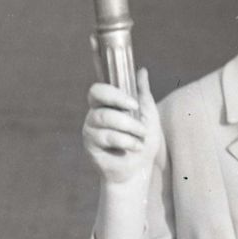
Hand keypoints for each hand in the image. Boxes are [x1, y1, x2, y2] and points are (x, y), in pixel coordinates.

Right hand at [82, 69, 160, 187]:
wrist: (140, 168)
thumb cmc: (143, 139)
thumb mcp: (147, 113)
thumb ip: (142, 92)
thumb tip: (142, 70)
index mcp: (106, 105)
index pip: (97, 91)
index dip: (113, 93)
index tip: (133, 104)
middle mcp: (94, 116)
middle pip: (99, 104)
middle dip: (123, 111)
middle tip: (139, 121)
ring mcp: (90, 131)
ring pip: (105, 120)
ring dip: (129, 128)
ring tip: (140, 136)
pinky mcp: (90, 147)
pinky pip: (107, 137)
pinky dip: (126, 142)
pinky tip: (135, 147)